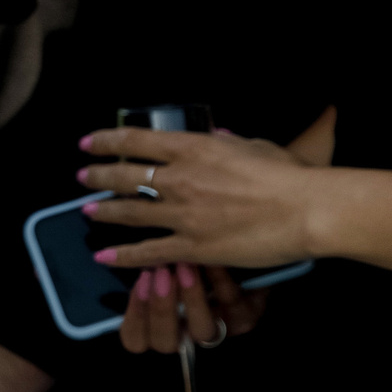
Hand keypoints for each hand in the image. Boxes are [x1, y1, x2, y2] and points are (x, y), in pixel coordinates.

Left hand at [79, 126, 321, 271]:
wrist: (307, 210)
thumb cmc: (287, 175)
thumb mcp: (253, 145)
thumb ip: (226, 142)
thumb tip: (214, 134)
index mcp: (192, 148)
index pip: (135, 140)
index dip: (106, 141)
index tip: (90, 144)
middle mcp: (179, 179)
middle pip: (124, 175)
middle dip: (99, 176)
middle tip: (84, 178)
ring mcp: (183, 214)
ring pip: (130, 212)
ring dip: (104, 211)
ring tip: (87, 211)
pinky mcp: (194, 247)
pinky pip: (150, 252)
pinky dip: (123, 256)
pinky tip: (104, 257)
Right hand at [114, 261, 268, 353]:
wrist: (244, 261)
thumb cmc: (189, 265)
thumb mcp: (160, 272)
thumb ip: (142, 273)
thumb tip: (109, 253)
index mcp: (159, 328)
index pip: (135, 340)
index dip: (134, 316)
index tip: (138, 282)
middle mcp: (186, 336)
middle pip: (165, 342)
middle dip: (160, 309)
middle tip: (157, 273)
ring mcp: (217, 330)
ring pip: (200, 330)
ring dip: (190, 298)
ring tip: (184, 265)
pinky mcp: (244, 320)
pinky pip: (231, 307)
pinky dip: (220, 282)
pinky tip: (211, 259)